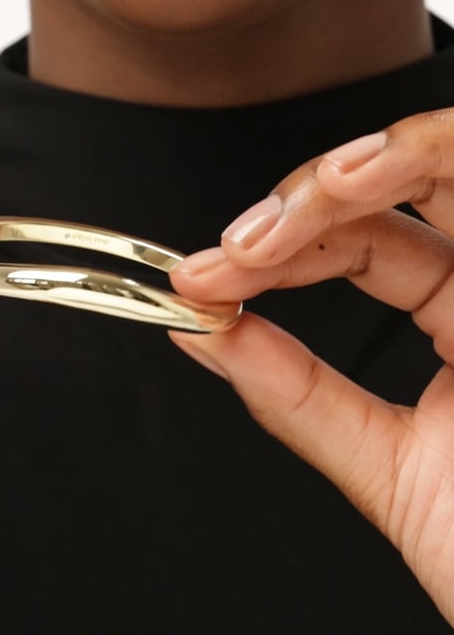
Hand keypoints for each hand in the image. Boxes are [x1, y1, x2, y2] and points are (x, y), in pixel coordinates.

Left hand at [169, 110, 453, 625]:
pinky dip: (436, 161)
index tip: (203, 280)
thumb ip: (300, 400)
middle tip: (242, 245)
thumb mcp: (394, 476)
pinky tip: (365, 180)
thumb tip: (207, 335)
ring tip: (316, 193)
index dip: (278, 252)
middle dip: (315, 197)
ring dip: (385, 159)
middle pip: (410, 187)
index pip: (364, 248)